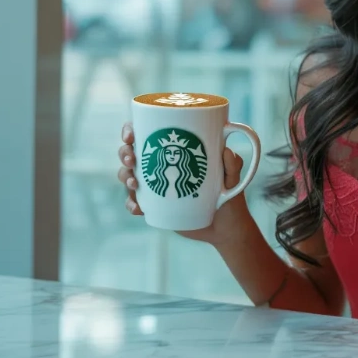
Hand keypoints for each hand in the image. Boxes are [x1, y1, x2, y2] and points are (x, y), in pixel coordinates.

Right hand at [118, 123, 250, 245]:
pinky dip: (131, 204)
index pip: (146, 132)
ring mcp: (155, 186)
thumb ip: (234, 165)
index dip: (131, 129)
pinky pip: (134, 202)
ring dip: (125, 177)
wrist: (226, 229)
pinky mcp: (154, 206)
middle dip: (124, 153)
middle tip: (132, 160)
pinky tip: (138, 208)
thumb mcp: (233, 179)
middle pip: (131, 152)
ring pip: (128, 176)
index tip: (131, 134)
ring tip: (136, 184)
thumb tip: (226, 151)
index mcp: (175, 150)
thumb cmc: (230, 197)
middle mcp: (160, 165)